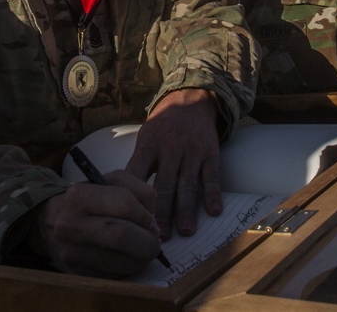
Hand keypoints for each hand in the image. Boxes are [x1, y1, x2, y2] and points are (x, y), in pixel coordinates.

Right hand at [29, 170, 159, 276]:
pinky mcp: (76, 272)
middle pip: (122, 236)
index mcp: (79, 196)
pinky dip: (128, 268)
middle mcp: (70, 225)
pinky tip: (126, 257)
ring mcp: (71, 252)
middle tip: (154, 240)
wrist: (50, 221)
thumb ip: (138, 192)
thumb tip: (153, 226)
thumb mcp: (109, 182)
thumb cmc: (87, 200)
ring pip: (121, 262)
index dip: (145, 215)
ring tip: (143, 249)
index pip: (125, 204)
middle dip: (147, 241)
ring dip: (142, 258)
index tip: (150, 220)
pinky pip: (114, 275)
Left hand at [126, 88, 221, 238]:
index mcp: (148, 146)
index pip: (136, 175)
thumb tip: (123, 197)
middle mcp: (169, 149)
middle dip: (161, 212)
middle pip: (164, 185)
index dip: (134, 199)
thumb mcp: (144, 139)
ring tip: (185, 231)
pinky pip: (212, 176)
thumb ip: (138, 165)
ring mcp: (192, 151)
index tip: (132, 221)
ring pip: (188, 184)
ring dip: (186, 210)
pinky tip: (214, 211)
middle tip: (158, 236)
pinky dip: (213, 194)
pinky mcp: (210, 152)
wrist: (190, 100)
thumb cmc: (162, 127)